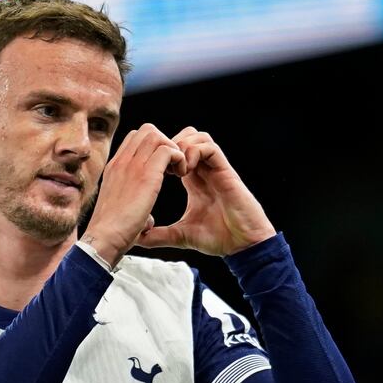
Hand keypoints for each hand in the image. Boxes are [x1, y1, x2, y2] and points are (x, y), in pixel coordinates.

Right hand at [81, 124, 185, 267]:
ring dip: (173, 150)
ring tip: (178, 171)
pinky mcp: (146, 175)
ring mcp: (132, 166)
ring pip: (157, 135)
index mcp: (115, 168)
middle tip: (172, 167)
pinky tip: (182, 176)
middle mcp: (122, 162)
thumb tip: (147, 220)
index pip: (135, 139)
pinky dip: (179, 158)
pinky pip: (168, 150)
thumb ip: (134, 209)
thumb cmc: (112, 232)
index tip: (163, 169)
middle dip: (165, 143)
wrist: (104, 238)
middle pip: (147, 130)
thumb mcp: (120, 212)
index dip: (153, 147)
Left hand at [138, 128, 275, 255]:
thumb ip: (160, 235)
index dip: (161, 155)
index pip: (176, 152)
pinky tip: (185, 173)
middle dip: (169, 145)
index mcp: (194, 180)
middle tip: (161, 167)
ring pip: (197, 136)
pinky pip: (209, 147)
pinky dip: (194, 153)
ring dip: (181, 147)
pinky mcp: (226, 171)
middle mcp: (204, 170)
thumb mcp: (181, 235)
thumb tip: (139, 240)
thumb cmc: (219, 238)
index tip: (151, 172)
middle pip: (185, 137)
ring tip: (174, 170)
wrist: (243, 245)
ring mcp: (216, 169)